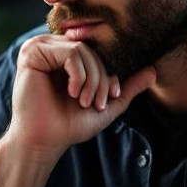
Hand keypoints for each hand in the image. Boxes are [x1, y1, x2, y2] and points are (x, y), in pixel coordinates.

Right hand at [5, 34, 155, 158]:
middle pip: (91, 48)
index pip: (97, 50)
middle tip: (97, 103)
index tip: (111, 97)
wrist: (45, 140)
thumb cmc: (68, 124)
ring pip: (83, 50)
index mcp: (63, 55)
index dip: (109, 72)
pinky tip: (72, 93)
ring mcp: (39, 48)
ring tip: (85, 101)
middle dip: (102, 78)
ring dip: (92, 79)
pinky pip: (71, 53)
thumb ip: (127, 88)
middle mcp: (51, 47)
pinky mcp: (32, 53)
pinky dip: (79, 75)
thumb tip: (154, 70)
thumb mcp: (106, 105)